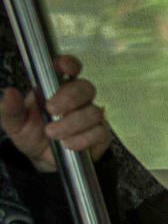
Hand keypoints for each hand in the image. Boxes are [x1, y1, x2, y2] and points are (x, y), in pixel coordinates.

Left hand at [0, 56, 111, 172]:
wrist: (42, 159)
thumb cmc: (31, 134)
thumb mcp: (14, 122)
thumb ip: (10, 109)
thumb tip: (10, 93)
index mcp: (55, 87)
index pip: (68, 68)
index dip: (69, 64)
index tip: (65, 68)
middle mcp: (77, 99)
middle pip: (85, 87)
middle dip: (69, 98)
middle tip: (51, 110)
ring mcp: (91, 116)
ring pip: (93, 112)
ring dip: (72, 124)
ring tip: (54, 134)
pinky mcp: (100, 135)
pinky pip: (99, 133)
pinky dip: (83, 139)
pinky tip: (68, 144)